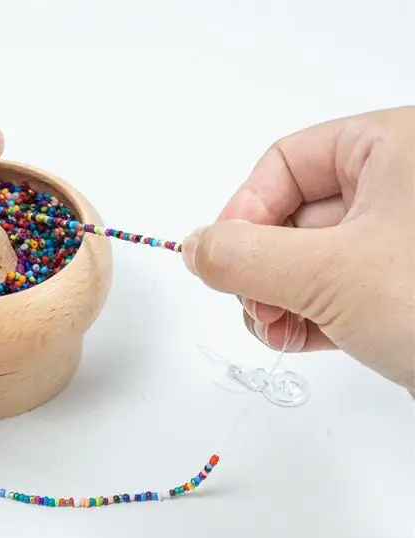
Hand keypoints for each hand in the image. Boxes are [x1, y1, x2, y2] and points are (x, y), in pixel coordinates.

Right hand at [181, 107, 414, 393]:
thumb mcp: (328, 274)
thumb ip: (244, 256)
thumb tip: (193, 248)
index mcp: (395, 148)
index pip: (287, 163)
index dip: (244, 211)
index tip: (223, 260)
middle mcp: (400, 188)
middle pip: (291, 217)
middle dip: (261, 271)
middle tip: (256, 308)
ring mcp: (400, 243)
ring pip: (308, 261)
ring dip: (276, 300)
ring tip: (278, 331)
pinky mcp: (401, 289)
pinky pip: (333, 291)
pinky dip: (305, 316)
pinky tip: (297, 339)